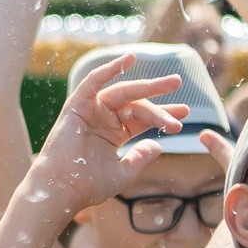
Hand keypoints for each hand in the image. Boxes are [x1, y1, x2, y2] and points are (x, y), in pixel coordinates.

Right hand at [31, 53, 188, 210]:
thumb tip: (158, 145)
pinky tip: (129, 59)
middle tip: (178, 82)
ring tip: (171, 82)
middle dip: (158, 94)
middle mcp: (104, 119)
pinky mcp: (77, 106)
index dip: (163, 115)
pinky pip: (93, 83)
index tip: (184, 114)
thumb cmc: (89, 185)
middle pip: (136, 103)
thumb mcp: (123, 172)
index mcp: (114, 134)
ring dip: (146, 85)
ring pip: (122, 93)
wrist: (63, 188)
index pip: (143, 119)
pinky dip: (109, 70)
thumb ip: (140, 157)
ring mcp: (91, 111)